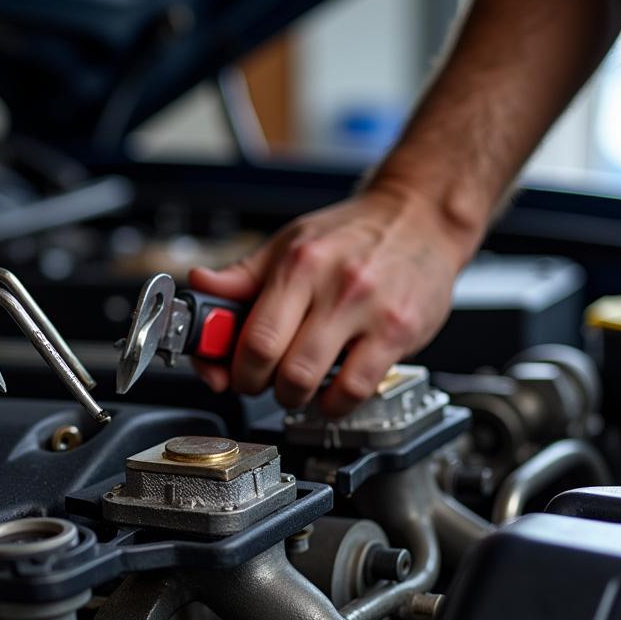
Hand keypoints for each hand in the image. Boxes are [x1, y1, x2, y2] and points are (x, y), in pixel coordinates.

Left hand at [188, 182, 477, 415]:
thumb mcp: (290, 242)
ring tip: (297, 386)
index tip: (231, 372)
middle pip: (278, 365)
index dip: (232, 368)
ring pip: (313, 383)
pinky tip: (331, 391)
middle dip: (259, 385)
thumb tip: (199, 285)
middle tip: (262, 381)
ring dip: (294, 398)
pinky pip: (357, 390)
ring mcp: (370, 312)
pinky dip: (335, 403)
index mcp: (300, 264)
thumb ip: (242, 274)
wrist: (421, 216)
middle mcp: (335, 286)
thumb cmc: (355, 233)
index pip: (252, 336)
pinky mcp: (400, 333)